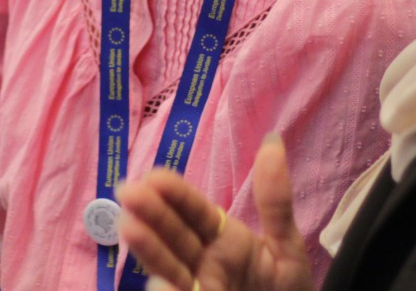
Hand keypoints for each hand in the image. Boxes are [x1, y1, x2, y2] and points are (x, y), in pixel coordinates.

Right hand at [118, 135, 313, 290]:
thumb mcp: (287, 248)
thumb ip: (275, 203)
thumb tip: (271, 141)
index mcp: (223, 238)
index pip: (194, 211)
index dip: (174, 194)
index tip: (152, 176)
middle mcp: (203, 261)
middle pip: (174, 235)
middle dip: (151, 214)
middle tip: (128, 193)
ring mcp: (198, 286)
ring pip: (169, 266)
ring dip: (149, 249)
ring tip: (129, 228)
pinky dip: (167, 290)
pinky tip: (159, 283)